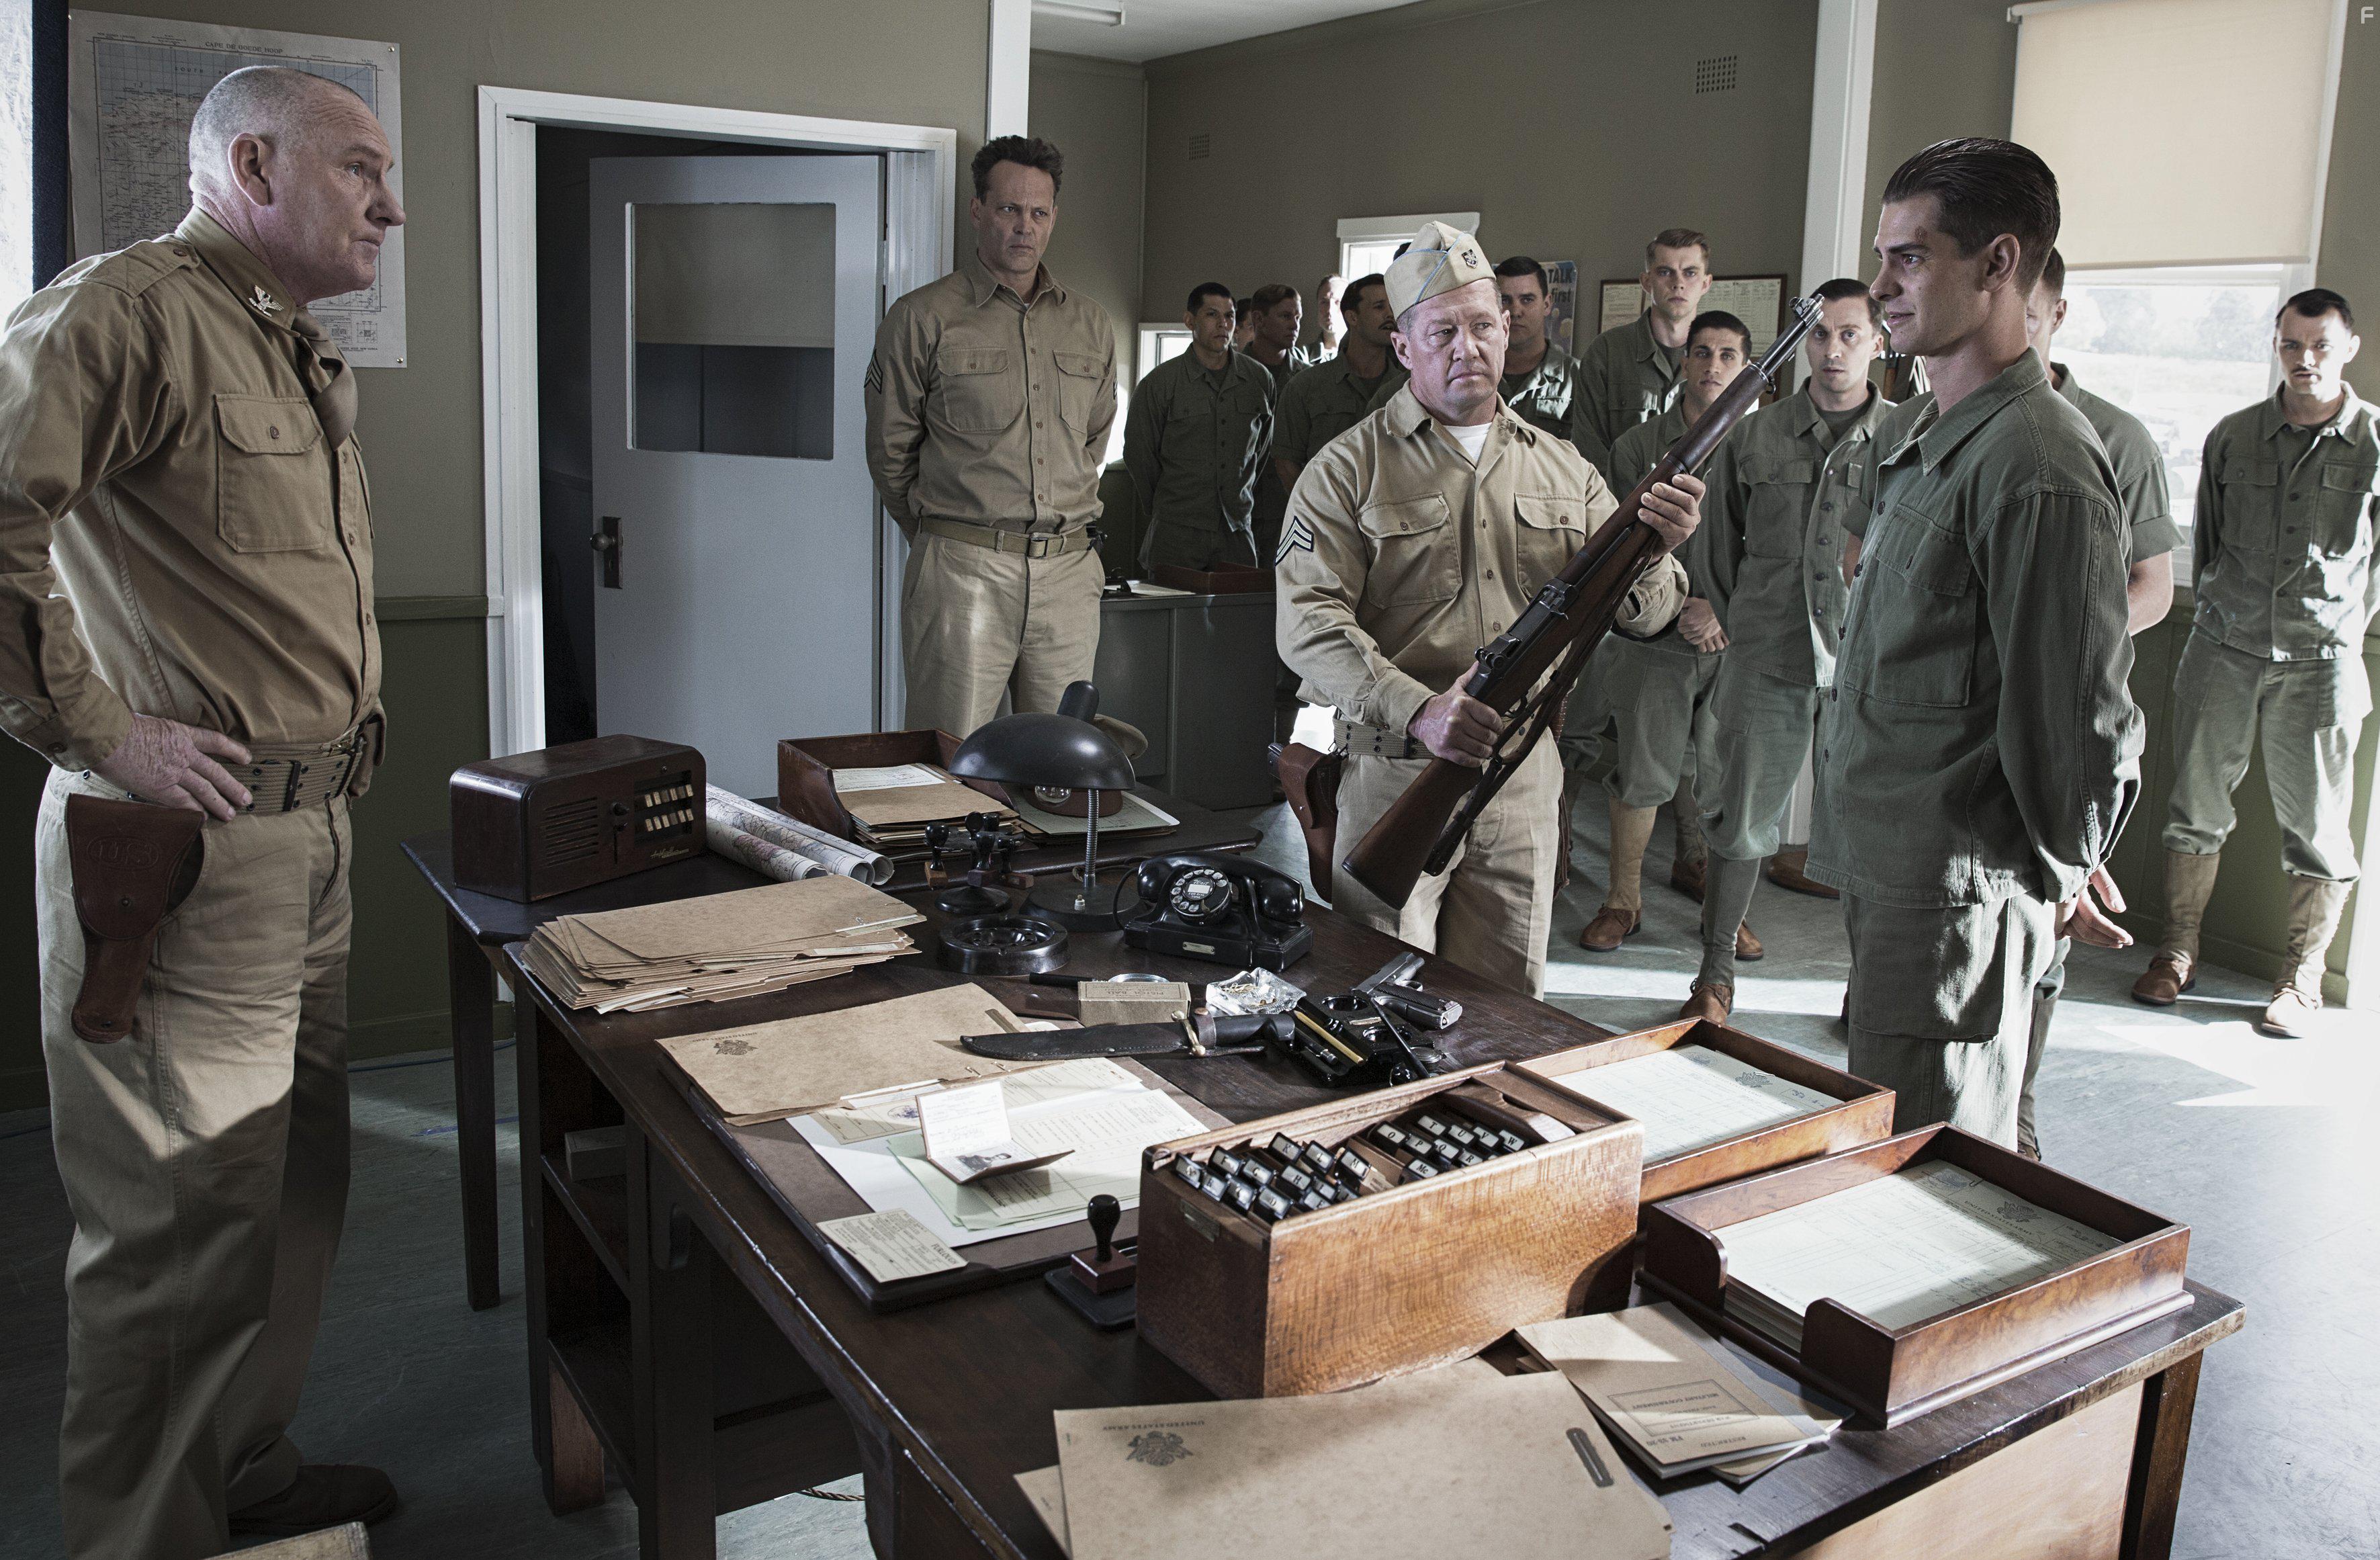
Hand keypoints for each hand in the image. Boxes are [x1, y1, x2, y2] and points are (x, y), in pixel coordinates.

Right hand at [92, 715, 252, 819]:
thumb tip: (155, 739)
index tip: (247, 758)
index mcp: (181, 734)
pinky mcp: (160, 788)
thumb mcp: (148, 722)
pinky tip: (203, 819)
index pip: (215, 741)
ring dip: (220, 804)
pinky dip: (194, 812)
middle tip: (246, 799)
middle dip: (233, 787)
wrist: (106, 734)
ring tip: (231, 815)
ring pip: (205, 790)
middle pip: (216, 772)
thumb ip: (159, 734)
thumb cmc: (119, 725)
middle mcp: (183, 754)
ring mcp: (174, 772)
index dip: (233, 750)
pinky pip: (183, 803)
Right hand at [1408, 685, 1500, 766]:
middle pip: (1487, 735)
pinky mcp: (1446, 750)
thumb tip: (1482, 663)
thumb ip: (1472, 676)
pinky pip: (1468, 760)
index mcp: (1463, 703)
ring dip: (1486, 750)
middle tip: (1491, 737)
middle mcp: (1457, 720)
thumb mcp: (1458, 688)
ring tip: (1486, 747)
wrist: (1422, 718)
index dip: (1498, 725)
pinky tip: (1477, 756)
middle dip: (1492, 738)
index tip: (1497, 727)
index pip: (1491, 718)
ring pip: (1480, 749)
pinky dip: (1476, 760)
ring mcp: (1451, 736)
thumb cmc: (1445, 704)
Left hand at [1638, 473, 1704, 551]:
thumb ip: (1665, 480)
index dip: (1688, 482)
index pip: (1698, 489)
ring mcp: (1687, 527)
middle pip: (1687, 501)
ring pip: (1676, 513)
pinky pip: (1666, 526)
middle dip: (1669, 493)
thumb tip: (1666, 457)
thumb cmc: (1659, 515)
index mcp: (1693, 501)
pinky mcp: (1678, 537)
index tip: (1674, 478)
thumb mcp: (1662, 498)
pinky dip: (1653, 518)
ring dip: (1659, 504)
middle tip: (1654, 487)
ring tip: (1645, 499)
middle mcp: (1694, 514)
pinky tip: (1642, 514)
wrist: (1653, 542)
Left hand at [1678, 597, 1727, 650]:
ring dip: (1687, 633)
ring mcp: (1698, 633)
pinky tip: (1693, 635)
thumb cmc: (1707, 606)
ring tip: (1689, 629)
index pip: (1678, 624)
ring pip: (1686, 637)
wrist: (1720, 612)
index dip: (1680, 621)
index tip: (1683, 620)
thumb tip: (1678, 602)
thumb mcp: (1695, 601)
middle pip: (1681, 630)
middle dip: (1682, 627)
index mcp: (1689, 619)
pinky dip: (1692, 639)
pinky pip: (1693, 641)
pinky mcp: (1704, 637)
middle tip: (1686, 624)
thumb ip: (1685, 602)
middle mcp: (1693, 627)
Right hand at [2057, 865, 2131, 948]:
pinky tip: (2099, 937)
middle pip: (2085, 931)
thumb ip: (2107, 887)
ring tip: (2116, 942)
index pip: (2093, 920)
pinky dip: (2085, 936)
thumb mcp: (2094, 867)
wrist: (2054, 853)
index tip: (2128, 939)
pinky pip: (2070, 930)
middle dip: (2107, 939)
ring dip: (2098, 940)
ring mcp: (2056, 910)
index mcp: (2072, 893)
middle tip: (2127, 942)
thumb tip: (2120, 909)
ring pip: (2077, 933)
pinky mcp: (2056, 913)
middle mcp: (2061, 904)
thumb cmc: (2075, 857)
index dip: (2111, 931)